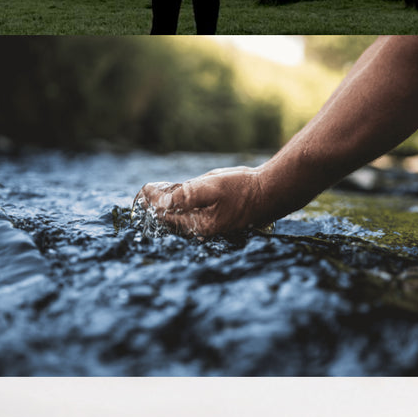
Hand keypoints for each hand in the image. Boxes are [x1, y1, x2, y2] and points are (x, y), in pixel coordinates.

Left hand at [137, 166, 269, 238]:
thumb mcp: (212, 186)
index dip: (152, 202)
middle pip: (172, 220)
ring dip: (169, 208)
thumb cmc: (244, 188)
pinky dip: (183, 207)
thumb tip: (161, 202)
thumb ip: (185, 195)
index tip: (144, 190)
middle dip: (157, 207)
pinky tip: (179, 199)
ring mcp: (212, 226)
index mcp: (199, 225)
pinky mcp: (219, 220)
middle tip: (145, 193)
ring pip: (182, 219)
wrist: (273, 191)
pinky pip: (193, 216)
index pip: (166, 215)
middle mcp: (204, 230)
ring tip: (156, 195)